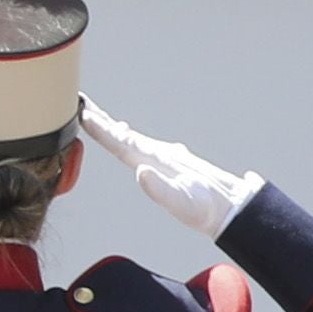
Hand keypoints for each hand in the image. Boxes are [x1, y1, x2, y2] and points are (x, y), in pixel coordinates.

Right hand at [74, 99, 260, 237]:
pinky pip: (140, 143)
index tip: (83, 115)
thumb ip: (160, 189)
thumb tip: (140, 172)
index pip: (123, 143)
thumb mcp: (181, 204)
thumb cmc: (205, 209)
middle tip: (80, 102)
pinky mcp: (170, 160)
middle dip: (101, 119)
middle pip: (123, 134)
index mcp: (157, 162)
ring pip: (131, 137)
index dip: (101, 130)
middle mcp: (159, 154)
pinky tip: (125, 134)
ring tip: (94, 116)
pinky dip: (126, 135)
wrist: (231, 206)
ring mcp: (165, 156)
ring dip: (110, 126)